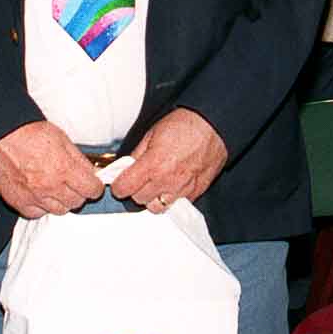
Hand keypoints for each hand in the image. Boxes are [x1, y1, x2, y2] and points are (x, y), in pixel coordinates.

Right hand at [0, 121, 102, 218]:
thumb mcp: (62, 139)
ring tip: (55, 187)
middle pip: (77, 202)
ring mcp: (33, 196)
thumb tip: (91, 173)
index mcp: (64, 168)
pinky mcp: (18, 201)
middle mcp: (49, 185)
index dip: (94, 186)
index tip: (91, 183)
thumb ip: (78, 160)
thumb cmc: (28, 132)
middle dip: (78, 192)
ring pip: (59, 210)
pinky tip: (39, 193)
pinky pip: (37, 213)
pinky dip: (41, 206)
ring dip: (61, 200)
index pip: (92, 190)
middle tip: (72, 183)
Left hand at [108, 108, 228, 213]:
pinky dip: (170, 199)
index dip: (119, 185)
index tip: (121, 182)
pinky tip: (171, 186)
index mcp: (153, 164)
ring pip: (156, 208)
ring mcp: (182, 189)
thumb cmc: (185, 125)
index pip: (124, 188)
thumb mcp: (152, 133)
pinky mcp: (195, 192)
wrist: (213, 125)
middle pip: (138, 200)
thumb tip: (125, 168)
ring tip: (156, 185)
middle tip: (140, 179)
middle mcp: (167, 180)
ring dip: (153, 198)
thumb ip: (137, 154)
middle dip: (136, 190)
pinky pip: (176, 205)